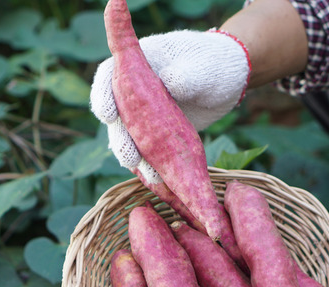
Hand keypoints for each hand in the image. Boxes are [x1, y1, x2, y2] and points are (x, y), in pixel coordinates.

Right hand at [89, 29, 249, 181]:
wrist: (226, 82)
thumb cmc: (213, 64)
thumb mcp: (204, 66)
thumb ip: (188, 73)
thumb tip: (170, 82)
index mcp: (136, 63)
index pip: (109, 75)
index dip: (102, 96)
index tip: (108, 115)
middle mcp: (132, 91)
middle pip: (115, 115)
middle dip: (120, 139)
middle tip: (131, 158)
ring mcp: (142, 115)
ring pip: (128, 139)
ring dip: (135, 158)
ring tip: (152, 176)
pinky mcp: (154, 135)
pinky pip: (145, 152)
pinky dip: (148, 166)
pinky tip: (157, 181)